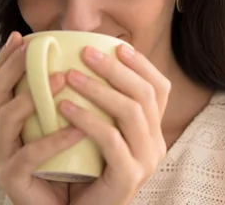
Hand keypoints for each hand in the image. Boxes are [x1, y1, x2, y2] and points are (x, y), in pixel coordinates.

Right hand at [0, 31, 84, 204]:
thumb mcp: (62, 126)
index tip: (21, 37)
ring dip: (33, 95)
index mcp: (8, 120)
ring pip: (6, 119)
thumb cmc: (67, 165)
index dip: (6, 59)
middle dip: (13, 67)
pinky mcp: (12, 179)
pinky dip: (54, 139)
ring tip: (62, 78)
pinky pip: (30, 155)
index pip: (0, 82)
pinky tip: (78, 127)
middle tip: (36, 49)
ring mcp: (2, 157)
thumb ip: (62, 100)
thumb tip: (79, 63)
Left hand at [61, 44, 170, 204]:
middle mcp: (155, 142)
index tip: (117, 46)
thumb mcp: (95, 128)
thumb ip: (98, 101)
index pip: (159, 88)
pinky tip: (64, 107)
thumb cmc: (82, 165)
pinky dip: (88, 119)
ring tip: (70, 76)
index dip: (142, 64)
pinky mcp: (128, 177)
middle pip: (146, 94)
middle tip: (86, 52)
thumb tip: (84, 56)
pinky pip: (111, 140)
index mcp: (151, 128)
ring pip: (132, 112)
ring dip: (99, 89)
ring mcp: (145, 161)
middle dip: (116, 69)